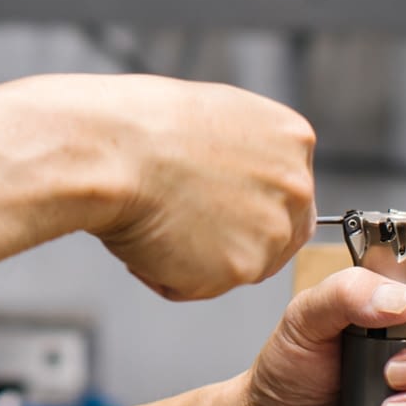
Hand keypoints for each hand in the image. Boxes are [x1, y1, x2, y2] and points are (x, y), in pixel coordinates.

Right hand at [74, 77, 317, 300]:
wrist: (111, 147)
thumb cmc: (141, 124)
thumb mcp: (214, 118)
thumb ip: (245, 154)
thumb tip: (232, 184)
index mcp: (293, 141)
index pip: (290, 195)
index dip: (248, 210)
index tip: (212, 210)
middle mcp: (295, 188)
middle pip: (277, 238)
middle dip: (232, 242)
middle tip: (179, 226)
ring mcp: (272, 231)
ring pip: (237, 267)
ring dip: (194, 259)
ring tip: (151, 222)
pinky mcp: (239, 269)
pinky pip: (199, 287)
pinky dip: (165, 274)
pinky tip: (143, 239)